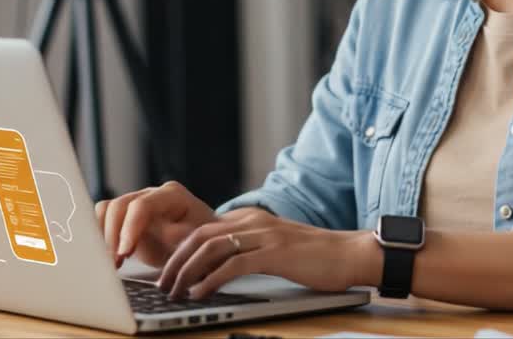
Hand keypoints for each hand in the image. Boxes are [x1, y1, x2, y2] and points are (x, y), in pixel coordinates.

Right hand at [94, 181, 217, 268]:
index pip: (142, 205)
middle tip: (114, 262)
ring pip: (106, 210)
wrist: (202, 244)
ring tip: (109, 261)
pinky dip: (100, 237)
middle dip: (112, 235)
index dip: (129, 228)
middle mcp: (150, 194)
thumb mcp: (194, 241)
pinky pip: (103, 220)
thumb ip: (176, 235)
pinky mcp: (125, 218)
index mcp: (171, 195)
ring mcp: (135, 204)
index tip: (125, 253)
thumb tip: (160, 233)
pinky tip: (106, 256)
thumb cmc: (200, 241)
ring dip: (102, 236)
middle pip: (119, 205)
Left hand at [156, 212, 380, 300]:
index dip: (179, 251)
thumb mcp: (275, 247)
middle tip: (161, 285)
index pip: (203, 229)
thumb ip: (248, 250)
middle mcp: (253, 220)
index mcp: (251, 218)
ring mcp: (264, 235)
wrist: (351, 254)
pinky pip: (234, 265)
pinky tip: (200, 293)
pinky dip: (211, 280)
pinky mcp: (275, 253)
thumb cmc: (315, 257)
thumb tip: (218, 268)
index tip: (165, 273)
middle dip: (175, 261)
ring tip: (175, 292)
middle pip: (199, 236)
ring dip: (186, 271)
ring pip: (211, 248)